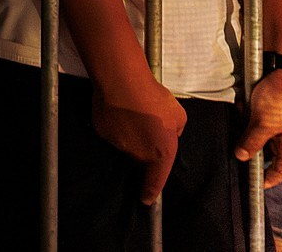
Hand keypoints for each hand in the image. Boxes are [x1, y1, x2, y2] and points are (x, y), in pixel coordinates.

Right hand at [92, 75, 187, 202]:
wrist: (122, 82)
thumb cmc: (154, 99)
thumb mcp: (179, 116)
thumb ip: (176, 131)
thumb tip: (168, 132)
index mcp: (161, 154)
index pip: (155, 181)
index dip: (150, 192)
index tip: (146, 200)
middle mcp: (138, 154)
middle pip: (140, 158)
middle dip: (144, 147)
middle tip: (147, 125)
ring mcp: (117, 144)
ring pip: (125, 144)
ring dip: (130, 133)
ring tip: (132, 112)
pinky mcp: (102, 131)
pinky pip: (111, 132)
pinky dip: (115, 124)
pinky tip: (117, 108)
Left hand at [236, 68, 281, 186]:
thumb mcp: (264, 123)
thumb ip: (252, 142)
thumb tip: (242, 157)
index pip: (281, 171)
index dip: (269, 179)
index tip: (254, 185)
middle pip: (265, 153)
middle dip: (249, 148)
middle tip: (235, 149)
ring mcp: (276, 123)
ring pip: (255, 135)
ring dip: (245, 130)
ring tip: (238, 123)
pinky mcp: (267, 111)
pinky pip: (252, 120)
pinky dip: (245, 116)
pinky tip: (240, 109)